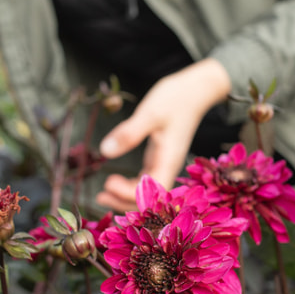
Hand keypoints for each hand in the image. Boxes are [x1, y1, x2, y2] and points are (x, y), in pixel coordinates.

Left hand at [95, 59, 231, 211]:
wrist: (195, 91)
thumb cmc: (175, 99)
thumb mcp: (149, 113)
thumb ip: (129, 133)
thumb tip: (104, 152)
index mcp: (169, 159)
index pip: (151, 191)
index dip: (128, 193)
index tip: (107, 182)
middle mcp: (168, 166)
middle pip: (150, 199)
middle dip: (124, 202)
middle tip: (99, 196)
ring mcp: (164, 163)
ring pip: (147, 192)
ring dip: (125, 197)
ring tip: (102, 194)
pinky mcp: (160, 158)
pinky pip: (145, 180)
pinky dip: (130, 186)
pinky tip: (115, 183)